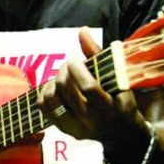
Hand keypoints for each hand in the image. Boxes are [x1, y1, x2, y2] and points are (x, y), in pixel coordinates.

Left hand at [36, 27, 145, 149]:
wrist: (120, 133)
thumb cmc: (120, 100)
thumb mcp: (116, 78)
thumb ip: (97, 54)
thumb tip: (82, 30)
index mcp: (108, 108)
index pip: (88, 87)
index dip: (77, 68)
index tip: (76, 59)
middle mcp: (90, 121)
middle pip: (65, 89)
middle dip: (64, 69)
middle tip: (70, 64)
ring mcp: (75, 128)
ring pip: (51, 98)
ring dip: (53, 80)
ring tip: (63, 75)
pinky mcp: (63, 129)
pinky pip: (43, 107)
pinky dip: (45, 91)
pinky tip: (55, 86)